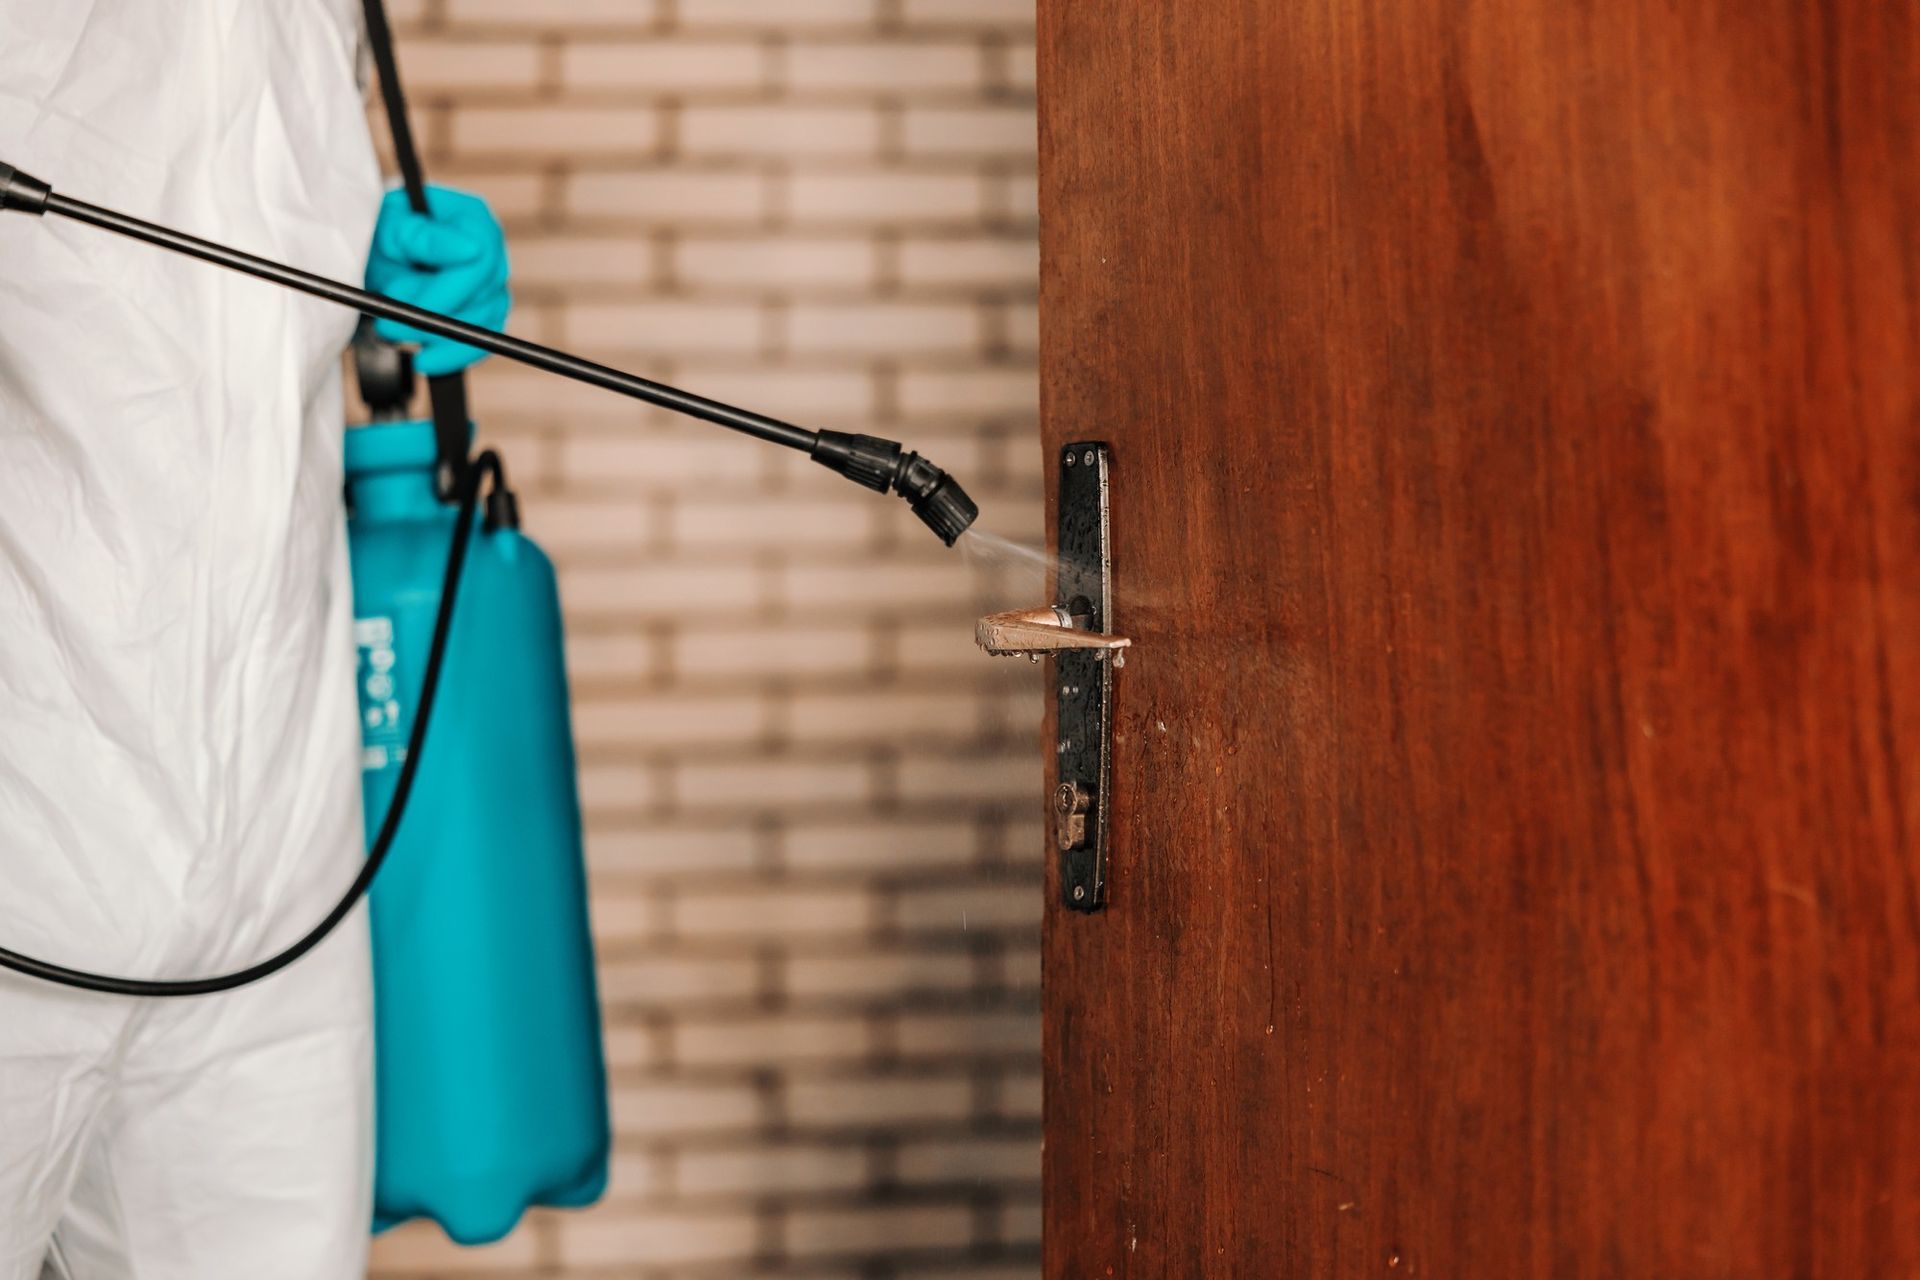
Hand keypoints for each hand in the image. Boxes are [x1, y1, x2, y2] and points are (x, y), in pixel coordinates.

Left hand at [364, 185, 509, 377]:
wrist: (371, 255)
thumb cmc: (378, 234)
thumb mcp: (389, 228)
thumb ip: (425, 237)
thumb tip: (472, 249)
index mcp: (473, 219)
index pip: (480, 262)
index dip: (446, 290)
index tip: (402, 303)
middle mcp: (491, 252)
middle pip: (484, 297)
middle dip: (435, 319)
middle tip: (388, 326)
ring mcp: (492, 286)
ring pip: (485, 324)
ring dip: (438, 338)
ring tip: (393, 334)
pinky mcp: (485, 315)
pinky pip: (482, 343)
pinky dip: (453, 355)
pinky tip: (425, 359)